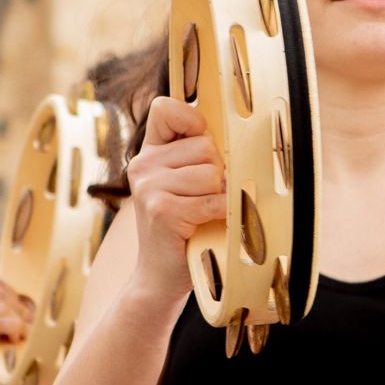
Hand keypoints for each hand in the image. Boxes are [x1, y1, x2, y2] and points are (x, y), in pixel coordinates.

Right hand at [122, 97, 224, 304]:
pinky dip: (221, 213)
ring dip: (217, 195)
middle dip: (217, 172)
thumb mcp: (183, 184)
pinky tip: (209, 223)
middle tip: (203, 198)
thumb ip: (196, 155)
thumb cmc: (183, 227)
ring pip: (211, 172)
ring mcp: (149, 186)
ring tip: (202, 213)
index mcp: (149, 152)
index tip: (200, 142)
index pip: (166, 108)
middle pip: (205, 146)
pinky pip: (211, 200)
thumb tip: (241, 132)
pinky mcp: (161, 209)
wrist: (159, 275)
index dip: (192, 121)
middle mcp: (143, 164)